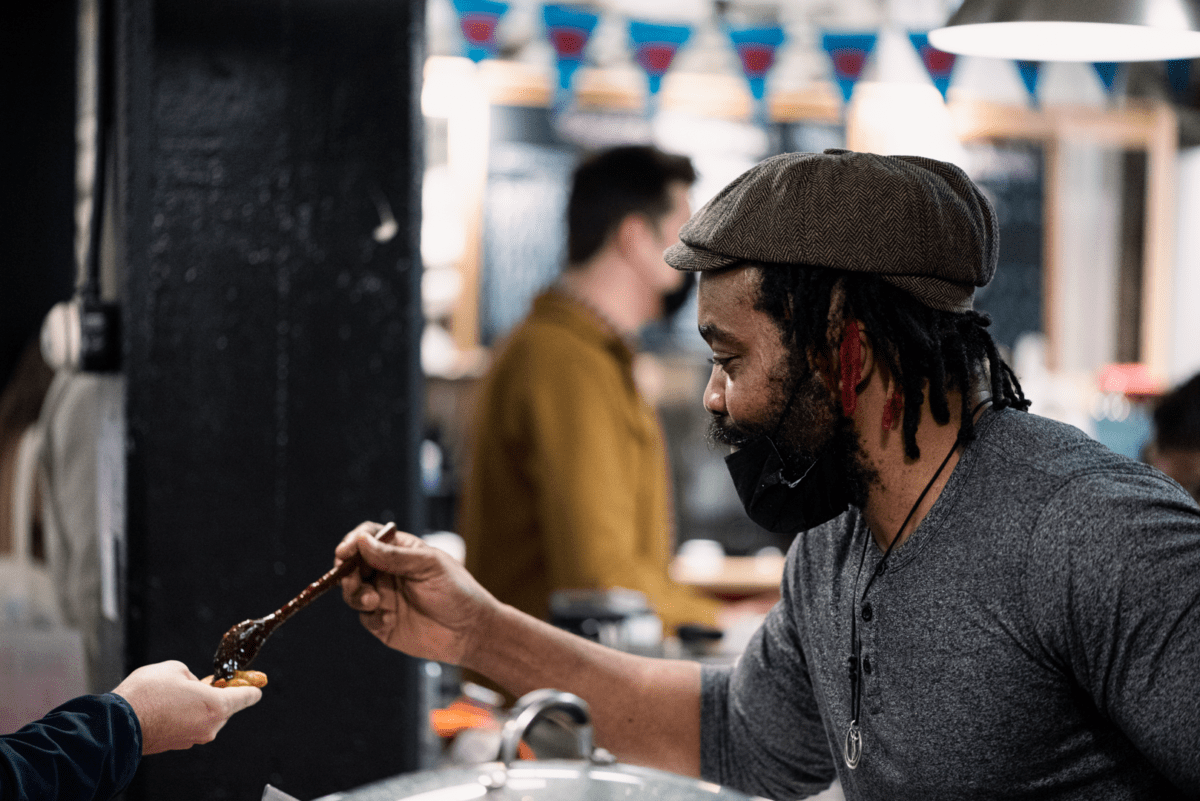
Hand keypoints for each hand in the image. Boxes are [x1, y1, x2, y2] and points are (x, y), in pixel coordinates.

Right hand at [111, 660, 261, 754]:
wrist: (118, 724)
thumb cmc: (148, 694)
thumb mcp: (175, 669)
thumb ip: (193, 676)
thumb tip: (193, 685)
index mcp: (217, 706)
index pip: (247, 697)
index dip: (252, 687)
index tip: (257, 684)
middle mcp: (209, 727)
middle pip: (225, 708)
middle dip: (218, 694)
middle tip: (208, 681)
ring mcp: (193, 738)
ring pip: (206, 718)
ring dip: (199, 706)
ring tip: (178, 693)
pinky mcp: (177, 744)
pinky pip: (190, 726)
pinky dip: (186, 716)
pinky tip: (169, 707)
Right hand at [336, 521, 496, 665]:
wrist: (470, 632)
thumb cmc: (456, 591)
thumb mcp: (428, 566)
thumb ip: (394, 556)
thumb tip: (361, 541)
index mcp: (399, 551)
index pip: (368, 537)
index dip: (353, 541)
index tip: (345, 551)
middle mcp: (387, 572)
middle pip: (353, 565)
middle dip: (348, 571)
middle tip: (355, 580)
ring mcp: (384, 597)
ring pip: (353, 591)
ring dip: (355, 594)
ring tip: (373, 601)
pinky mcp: (383, 623)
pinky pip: (365, 618)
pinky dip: (371, 617)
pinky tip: (388, 620)